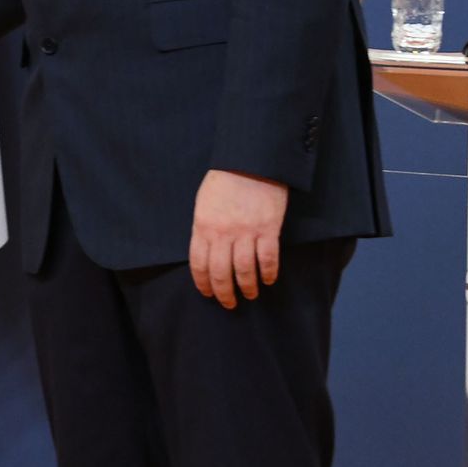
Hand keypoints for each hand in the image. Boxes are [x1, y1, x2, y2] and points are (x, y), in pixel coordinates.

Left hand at [188, 169, 289, 308]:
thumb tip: (206, 252)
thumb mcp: (203, 204)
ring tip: (250, 295)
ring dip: (247, 287)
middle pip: (220, 272)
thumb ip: (204, 228)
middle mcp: (222, 233)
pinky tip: (269, 280)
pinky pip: (268, 259)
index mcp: (203, 226)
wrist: (250, 163)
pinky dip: (268, 273)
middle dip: (224, 293)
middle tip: (229, 304)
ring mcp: (246, 232)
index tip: (208, 294)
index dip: (203, 283)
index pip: (198, 264)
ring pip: (244, 271)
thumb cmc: (224, 181)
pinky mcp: (268, 229)